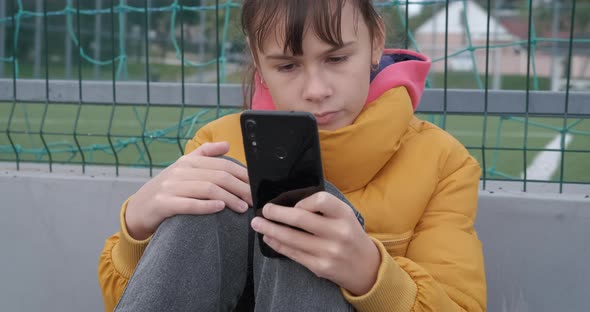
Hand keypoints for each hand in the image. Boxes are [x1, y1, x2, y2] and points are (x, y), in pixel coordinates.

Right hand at [126, 142, 251, 239]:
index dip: (241, 174)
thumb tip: (226, 144)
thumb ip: (205, 154)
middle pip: (218, 177)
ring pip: (207, 189)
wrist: (139, 209)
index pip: (222, 165)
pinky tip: (220, 207)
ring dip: (229, 198)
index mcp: (188, 161)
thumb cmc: (168, 188)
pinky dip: (206, 206)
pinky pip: (188, 204)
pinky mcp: (163, 203)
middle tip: (252, 199)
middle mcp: (179, 171)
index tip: (254, 184)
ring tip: (242, 207)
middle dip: (239, 188)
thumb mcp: (183, 168)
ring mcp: (170, 187)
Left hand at [250, 192, 379, 295]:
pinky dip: (277, 245)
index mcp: (344, 215)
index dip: (303, 201)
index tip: (292, 204)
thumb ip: (323, 208)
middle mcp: (338, 232)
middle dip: (276, 213)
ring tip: (257, 224)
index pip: (321, 200)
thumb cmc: (350, 235)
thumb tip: (289, 202)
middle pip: (300, 219)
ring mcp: (329, 251)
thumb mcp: (344, 216)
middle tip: (264, 210)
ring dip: (270, 229)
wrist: (366, 267)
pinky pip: (293, 254)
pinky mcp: (320, 267)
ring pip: (291, 238)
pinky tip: (269, 238)